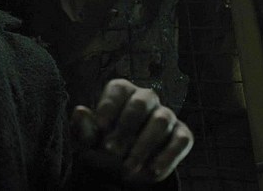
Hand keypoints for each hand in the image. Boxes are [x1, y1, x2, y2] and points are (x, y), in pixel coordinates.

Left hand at [69, 78, 193, 183]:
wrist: (123, 167)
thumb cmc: (102, 145)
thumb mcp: (88, 140)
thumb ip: (84, 127)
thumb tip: (79, 111)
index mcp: (122, 91)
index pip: (118, 89)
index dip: (109, 107)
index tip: (100, 128)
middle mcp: (146, 98)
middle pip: (141, 103)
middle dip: (126, 128)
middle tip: (111, 152)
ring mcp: (166, 115)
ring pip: (161, 121)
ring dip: (144, 146)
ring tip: (127, 168)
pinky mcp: (182, 134)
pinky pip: (181, 140)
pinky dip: (167, 157)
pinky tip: (152, 171)